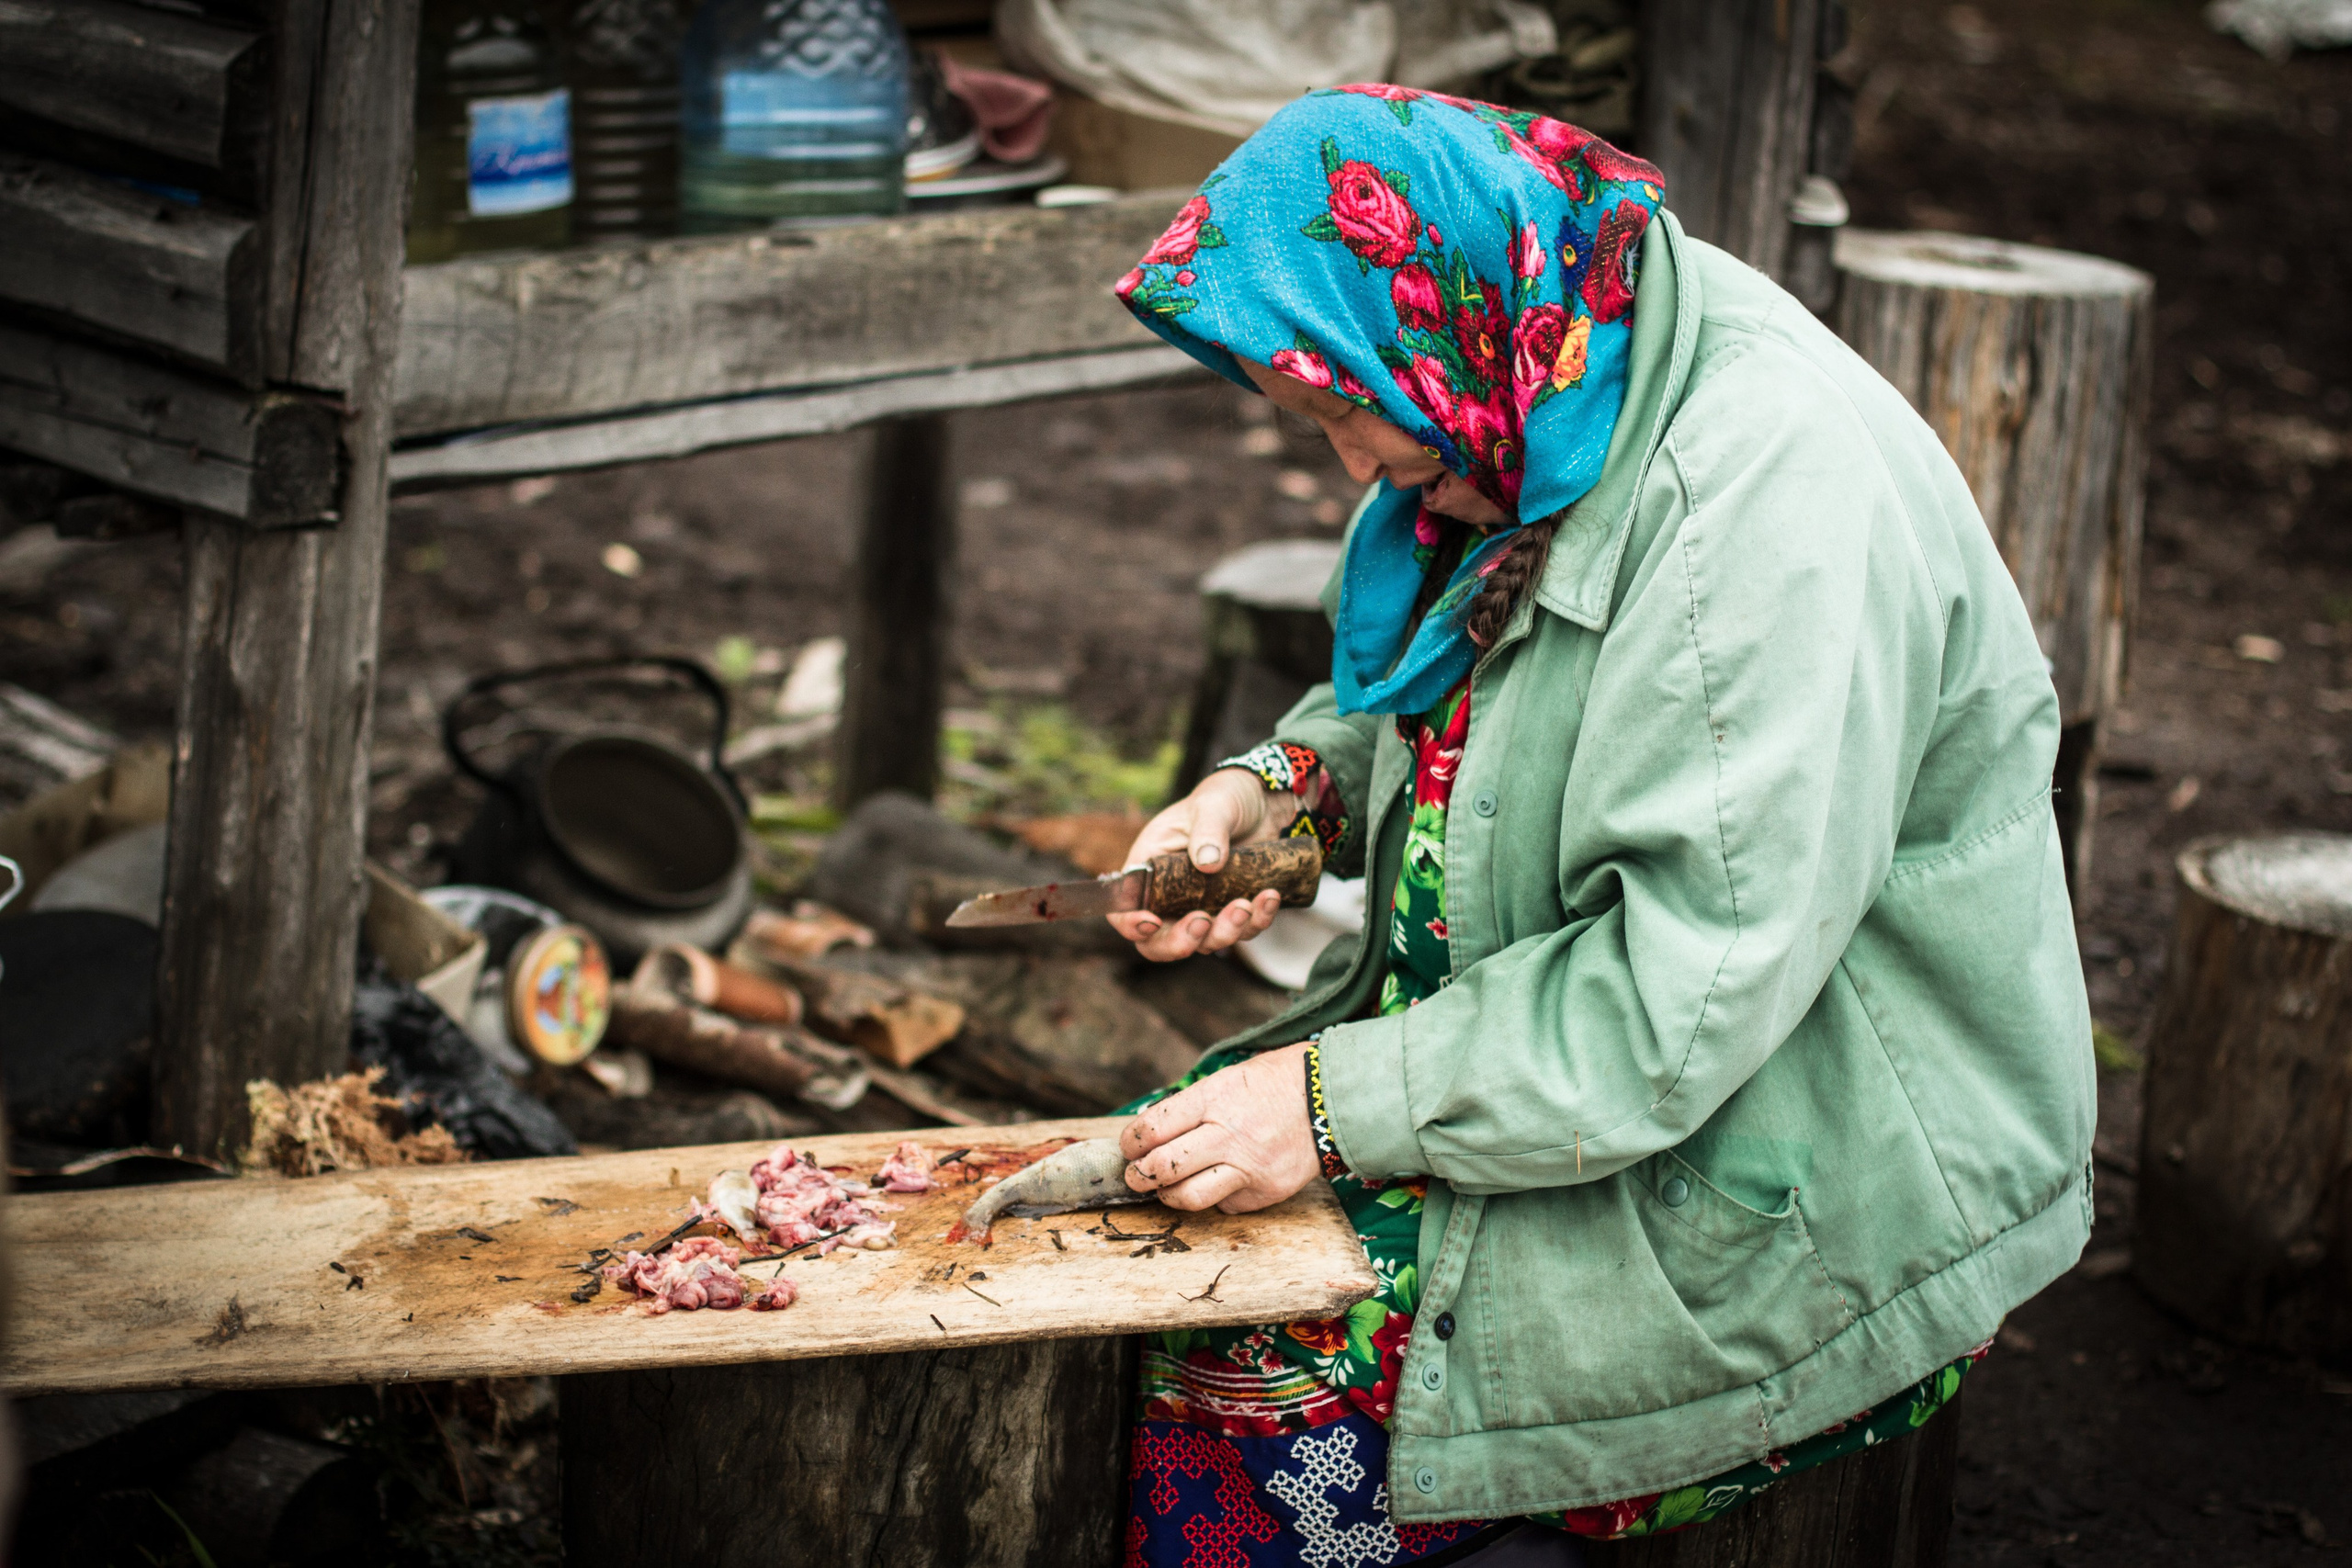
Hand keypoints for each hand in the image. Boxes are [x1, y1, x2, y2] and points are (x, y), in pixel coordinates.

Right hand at [1108, 768, 1287, 960]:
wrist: (1262, 802)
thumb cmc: (1224, 797)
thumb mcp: (1213, 805)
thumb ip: (1208, 830)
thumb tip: (1207, 863)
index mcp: (1149, 868)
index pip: (1124, 908)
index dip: (1131, 924)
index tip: (1152, 922)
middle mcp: (1170, 895)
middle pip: (1160, 941)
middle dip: (1180, 942)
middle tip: (1203, 923)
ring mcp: (1202, 906)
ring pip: (1205, 942)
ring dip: (1225, 931)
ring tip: (1246, 904)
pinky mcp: (1233, 910)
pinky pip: (1243, 930)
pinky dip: (1257, 920)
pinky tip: (1269, 897)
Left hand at [1119, 1043, 1319, 1212]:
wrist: (1332, 1097)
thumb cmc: (1276, 1082)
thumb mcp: (1230, 1078)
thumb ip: (1193, 1105)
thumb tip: (1152, 1133)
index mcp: (1215, 1097)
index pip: (1153, 1127)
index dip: (1131, 1142)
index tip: (1129, 1147)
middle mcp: (1229, 1134)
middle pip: (1163, 1167)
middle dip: (1138, 1176)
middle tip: (1135, 1176)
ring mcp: (1249, 1167)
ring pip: (1188, 1197)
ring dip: (1168, 1195)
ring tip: (1166, 1189)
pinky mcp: (1266, 1192)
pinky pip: (1225, 1205)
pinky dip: (1215, 1197)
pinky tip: (1219, 1182)